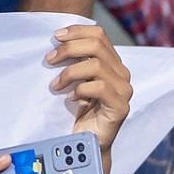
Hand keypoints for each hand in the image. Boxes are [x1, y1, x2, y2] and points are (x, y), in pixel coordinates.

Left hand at [45, 24, 133, 158]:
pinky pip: (99, 87)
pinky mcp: (121, 107)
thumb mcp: (74, 79)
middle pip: (96, 45)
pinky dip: (80, 90)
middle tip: (49, 60)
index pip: (99, 34)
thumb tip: (56, 41)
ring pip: (96, 65)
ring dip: (70, 72)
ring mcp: (124, 91)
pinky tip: (70, 98)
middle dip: (68, 49)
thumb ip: (74, 60)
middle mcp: (122, 74)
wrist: (86, 143)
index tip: (55, 37)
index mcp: (112, 64)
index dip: (76, 31)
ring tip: (55, 85)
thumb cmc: (77, 111)